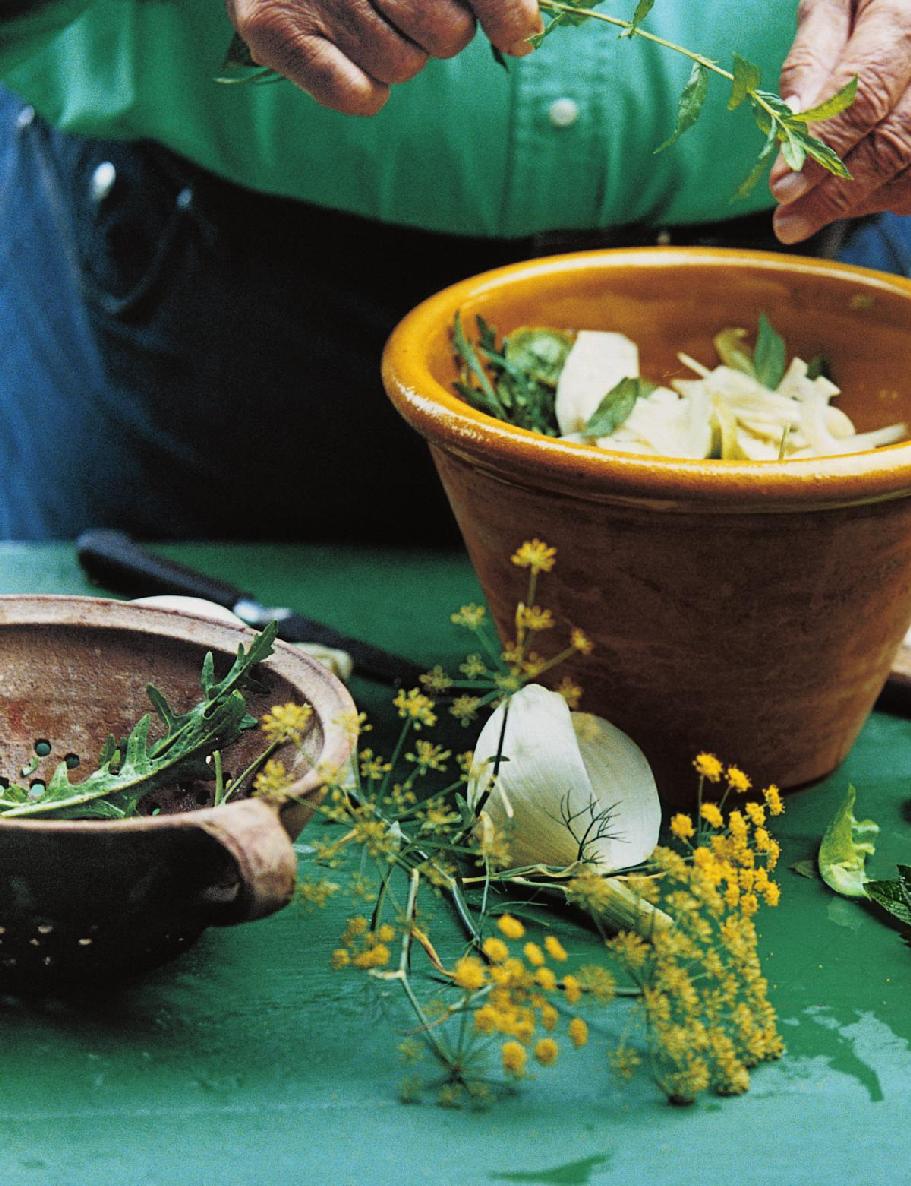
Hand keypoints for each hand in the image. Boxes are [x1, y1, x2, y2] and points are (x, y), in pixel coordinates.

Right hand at [225, 0, 541, 115]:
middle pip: (447, 33)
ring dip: (395, 55)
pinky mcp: (275, 29)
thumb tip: (524, 31)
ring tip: (366, 21)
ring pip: (402, 67)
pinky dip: (361, 90)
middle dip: (441, 32)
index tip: (519, 35)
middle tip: (407, 9)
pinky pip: (357, 95)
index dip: (506, 10)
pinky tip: (346, 59)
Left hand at [770, 0, 910, 243]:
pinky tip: (854, 196)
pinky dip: (888, 195)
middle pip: (894, 142)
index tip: (782, 188)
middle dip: (836, 193)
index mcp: (905, 16)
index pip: (863, 95)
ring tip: (812, 213)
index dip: (821, 147)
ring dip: (860, 201)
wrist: (906, 2)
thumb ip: (812, 58)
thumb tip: (792, 120)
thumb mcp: (832, 2)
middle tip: (788, 224)